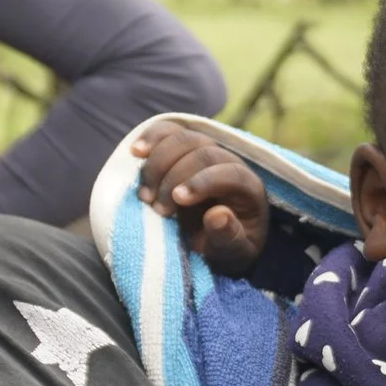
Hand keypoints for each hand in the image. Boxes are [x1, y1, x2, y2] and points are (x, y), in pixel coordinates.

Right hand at [130, 120, 269, 277]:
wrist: (213, 239)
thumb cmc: (226, 247)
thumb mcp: (233, 254)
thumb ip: (228, 238)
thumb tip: (218, 215)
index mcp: (249, 189)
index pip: (231, 173)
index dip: (203, 181)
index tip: (177, 199)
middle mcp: (230, 163)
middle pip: (203, 152)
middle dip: (174, 178)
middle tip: (157, 209)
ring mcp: (207, 151)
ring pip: (183, 138)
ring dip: (158, 164)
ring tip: (145, 196)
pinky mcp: (186, 148)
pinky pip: (169, 132)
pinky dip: (151, 137)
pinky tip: (136, 152)